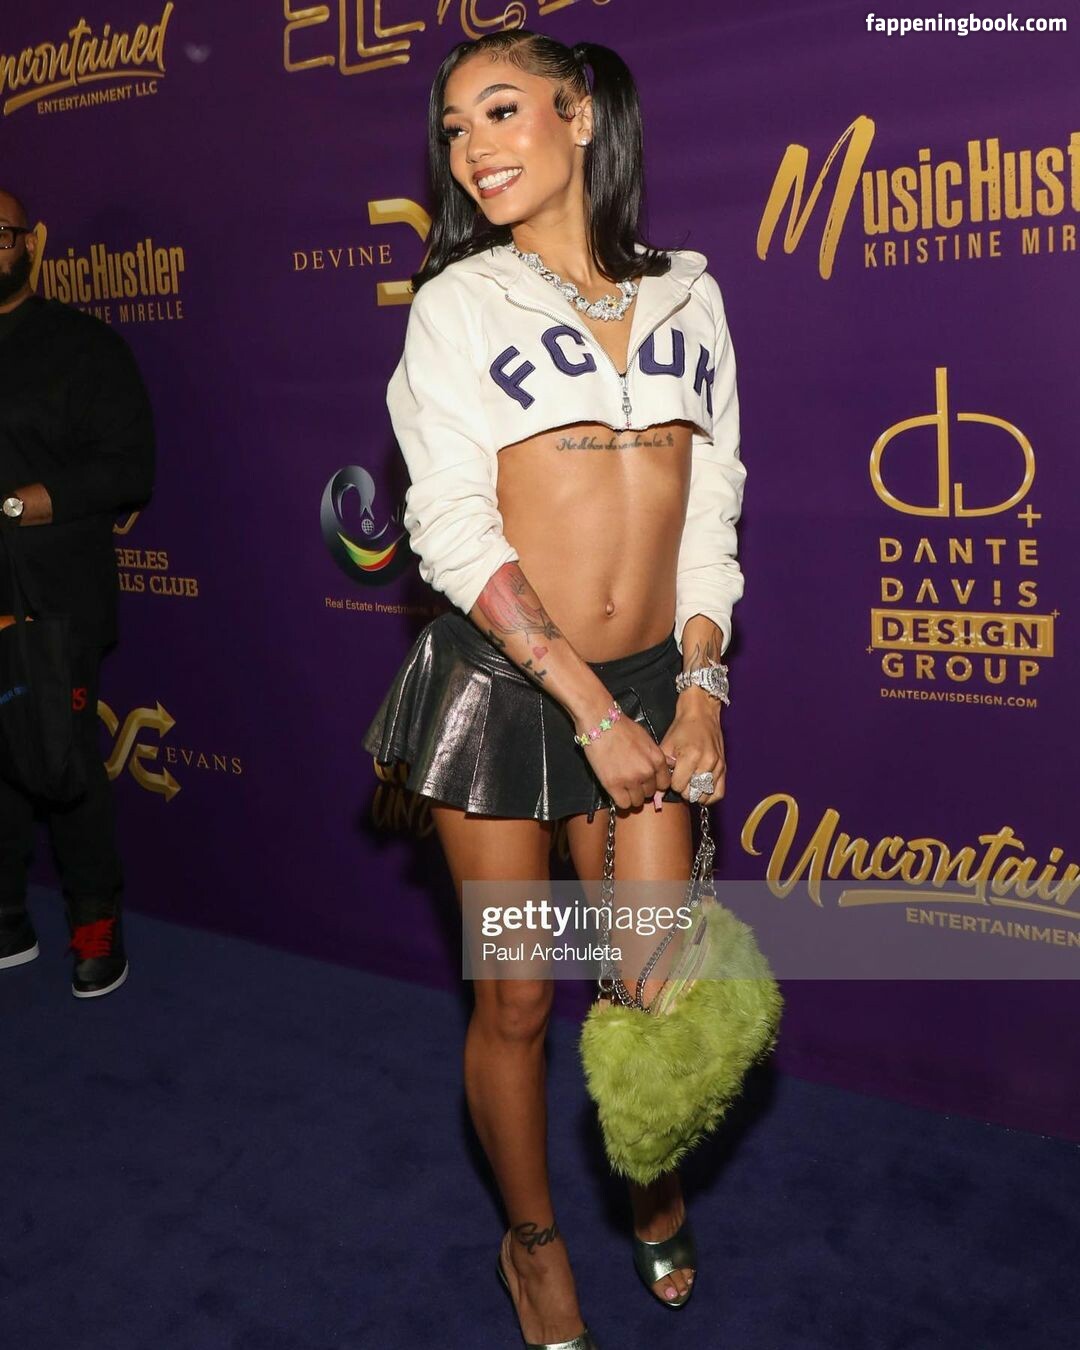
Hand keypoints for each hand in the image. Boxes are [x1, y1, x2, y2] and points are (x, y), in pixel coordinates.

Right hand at [577, 707, 672, 810]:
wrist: (600, 722)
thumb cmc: (622, 727)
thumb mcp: (646, 738)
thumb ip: (657, 755)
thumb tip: (669, 765)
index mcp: (657, 759)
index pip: (664, 784)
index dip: (655, 784)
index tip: (646, 781)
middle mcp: (647, 772)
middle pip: (650, 793)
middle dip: (641, 789)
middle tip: (630, 781)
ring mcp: (631, 780)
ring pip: (637, 802)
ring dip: (630, 796)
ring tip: (622, 785)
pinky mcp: (613, 785)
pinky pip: (624, 804)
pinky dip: (620, 800)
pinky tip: (615, 790)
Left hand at [660, 690, 726, 804]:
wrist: (702, 714)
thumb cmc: (682, 729)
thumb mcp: (666, 746)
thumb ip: (663, 769)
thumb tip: (657, 794)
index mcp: (690, 756)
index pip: (678, 786)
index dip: (672, 784)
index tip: (672, 776)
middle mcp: (706, 762)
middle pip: (692, 793)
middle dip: (683, 790)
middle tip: (680, 780)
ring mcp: (717, 766)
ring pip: (705, 795)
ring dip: (696, 794)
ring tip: (690, 786)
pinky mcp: (724, 767)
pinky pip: (719, 793)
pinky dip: (709, 797)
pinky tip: (702, 791)